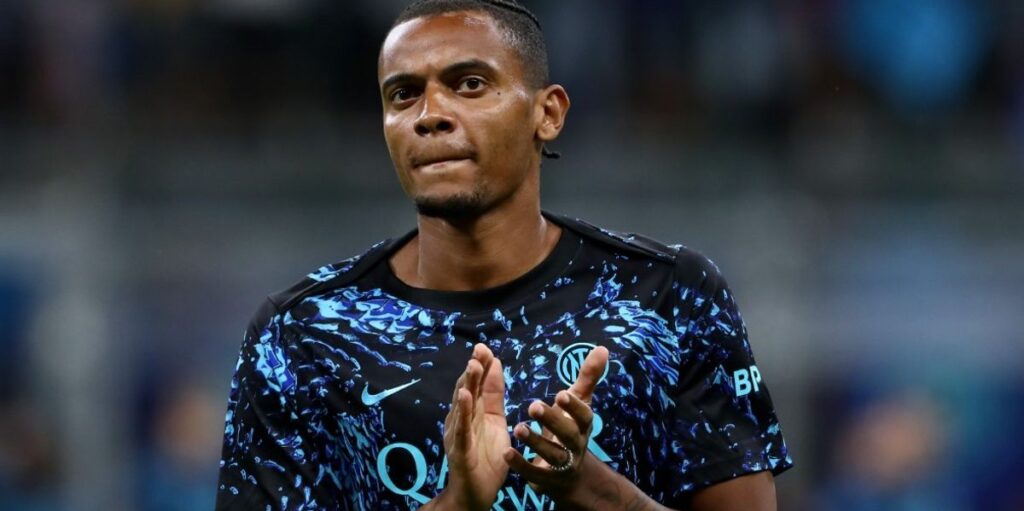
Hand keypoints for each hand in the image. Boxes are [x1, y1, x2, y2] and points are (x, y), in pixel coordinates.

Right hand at [433, 343, 508, 510]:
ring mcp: (458, 434)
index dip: (481, 367)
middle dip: (473, 370)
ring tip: (472, 366)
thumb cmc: (486, 459)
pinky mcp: (459, 449)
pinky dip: (462, 412)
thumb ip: (494, 397)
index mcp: (473, 413)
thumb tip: (496, 366)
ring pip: (462, 406)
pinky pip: (461, 429)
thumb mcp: (496, 423)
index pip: (477, 385)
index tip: (485, 348)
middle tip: (480, 350)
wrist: (476, 493)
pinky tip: (465, 398)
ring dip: (466, 385)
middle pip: (467, 390)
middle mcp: (462, 420)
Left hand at [504, 346, 608, 499]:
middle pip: (569, 435)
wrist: (571, 476)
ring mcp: (563, 466)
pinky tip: (507, 453)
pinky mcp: (547, 481)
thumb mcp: (579, 402)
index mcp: (583, 426)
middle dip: (553, 421)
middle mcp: (577, 446)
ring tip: (519, 428)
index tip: (561, 393)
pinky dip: (521, 465)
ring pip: (553, 456)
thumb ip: (588, 377)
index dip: (575, 407)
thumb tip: (602, 348)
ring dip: (536, 443)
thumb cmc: (571, 427)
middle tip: (533, 405)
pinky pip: (535, 474)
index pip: (585, 416)